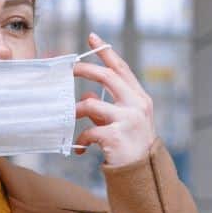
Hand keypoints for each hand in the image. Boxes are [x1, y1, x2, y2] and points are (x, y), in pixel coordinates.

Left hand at [72, 32, 158, 166]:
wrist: (142, 174)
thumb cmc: (130, 146)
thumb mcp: (122, 122)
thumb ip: (106, 108)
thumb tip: (87, 97)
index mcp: (139, 98)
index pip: (122, 69)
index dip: (106, 52)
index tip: (93, 38)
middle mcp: (137, 105)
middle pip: (107, 77)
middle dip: (84, 70)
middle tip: (68, 70)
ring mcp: (128, 119)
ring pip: (91, 104)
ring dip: (76, 111)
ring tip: (70, 119)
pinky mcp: (116, 136)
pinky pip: (88, 131)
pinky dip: (81, 139)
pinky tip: (81, 148)